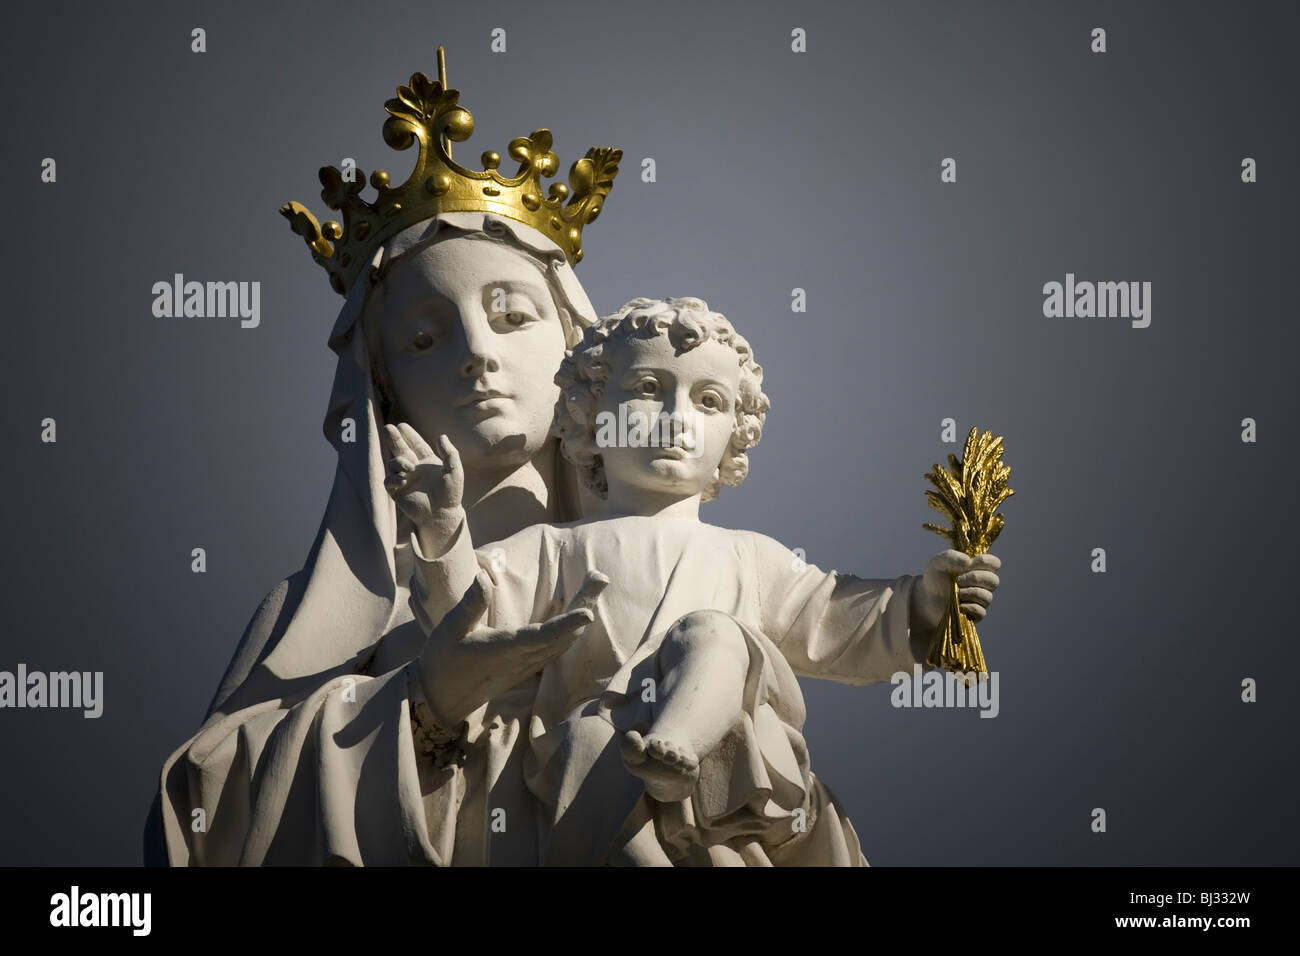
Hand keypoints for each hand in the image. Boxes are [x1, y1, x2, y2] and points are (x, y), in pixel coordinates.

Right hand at [383, 423, 463, 549]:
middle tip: (388, 427)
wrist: (442, 515)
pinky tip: (403, 480)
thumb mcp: (454, 471)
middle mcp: (415, 469)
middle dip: (394, 438)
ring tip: (409, 468)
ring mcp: (405, 480)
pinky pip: (389, 481)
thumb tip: (441, 436)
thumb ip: (450, 453)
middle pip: (401, 449)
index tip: (401, 425)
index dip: (409, 435)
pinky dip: (393, 478)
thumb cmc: (451, 494)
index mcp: (428, 462)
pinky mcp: (398, 492)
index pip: (416, 445)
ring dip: (399, 462)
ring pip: (394, 463)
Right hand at [416, 568, 609, 726]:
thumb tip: (484, 579)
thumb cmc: (442, 661)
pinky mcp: (524, 668)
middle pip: (562, 634)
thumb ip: (470, 605)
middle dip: (584, 604)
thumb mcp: (449, 630)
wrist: (439, 699)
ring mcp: (526, 666)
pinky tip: (578, 621)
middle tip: (602, 577)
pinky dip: (570, 632)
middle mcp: (522, 659)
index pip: (542, 636)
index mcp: (504, 648)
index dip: (566, 624)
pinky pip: (555, 650)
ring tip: (594, 587)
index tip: (589, 612)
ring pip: (562, 641)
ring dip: (580, 615)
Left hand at [910, 550, 1001, 632]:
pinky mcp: (975, 614)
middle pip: (993, 580)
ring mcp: (980, 599)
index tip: (968, 564)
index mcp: (978, 568)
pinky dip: (969, 607)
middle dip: (975, 578)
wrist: (926, 598)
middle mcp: (983, 583)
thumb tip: (967, 561)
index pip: (994, 563)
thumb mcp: (938, 562)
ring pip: (987, 597)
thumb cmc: (935, 577)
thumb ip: (951, 556)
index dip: (984, 562)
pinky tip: (958, 605)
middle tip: (958, 580)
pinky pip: (981, 611)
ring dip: (969, 593)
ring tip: (956, 593)